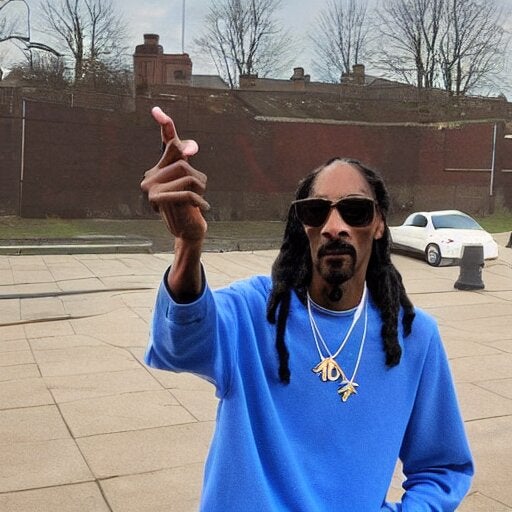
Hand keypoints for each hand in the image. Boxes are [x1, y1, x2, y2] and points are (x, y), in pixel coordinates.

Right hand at [141, 107, 208, 241]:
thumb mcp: (194, 181)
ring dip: (200, 189)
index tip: (157, 110)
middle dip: (198, 177)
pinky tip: (204, 208)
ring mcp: (151, 187)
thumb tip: (188, 149)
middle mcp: (150, 175)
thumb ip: (191, 163)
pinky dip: (199, 201)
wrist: (187, 229)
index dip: (166, 125)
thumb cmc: (192, 204)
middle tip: (197, 194)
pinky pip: (186, 191)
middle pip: (182, 159)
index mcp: (159, 168)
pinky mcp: (157, 198)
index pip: (166, 142)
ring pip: (187, 174)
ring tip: (197, 201)